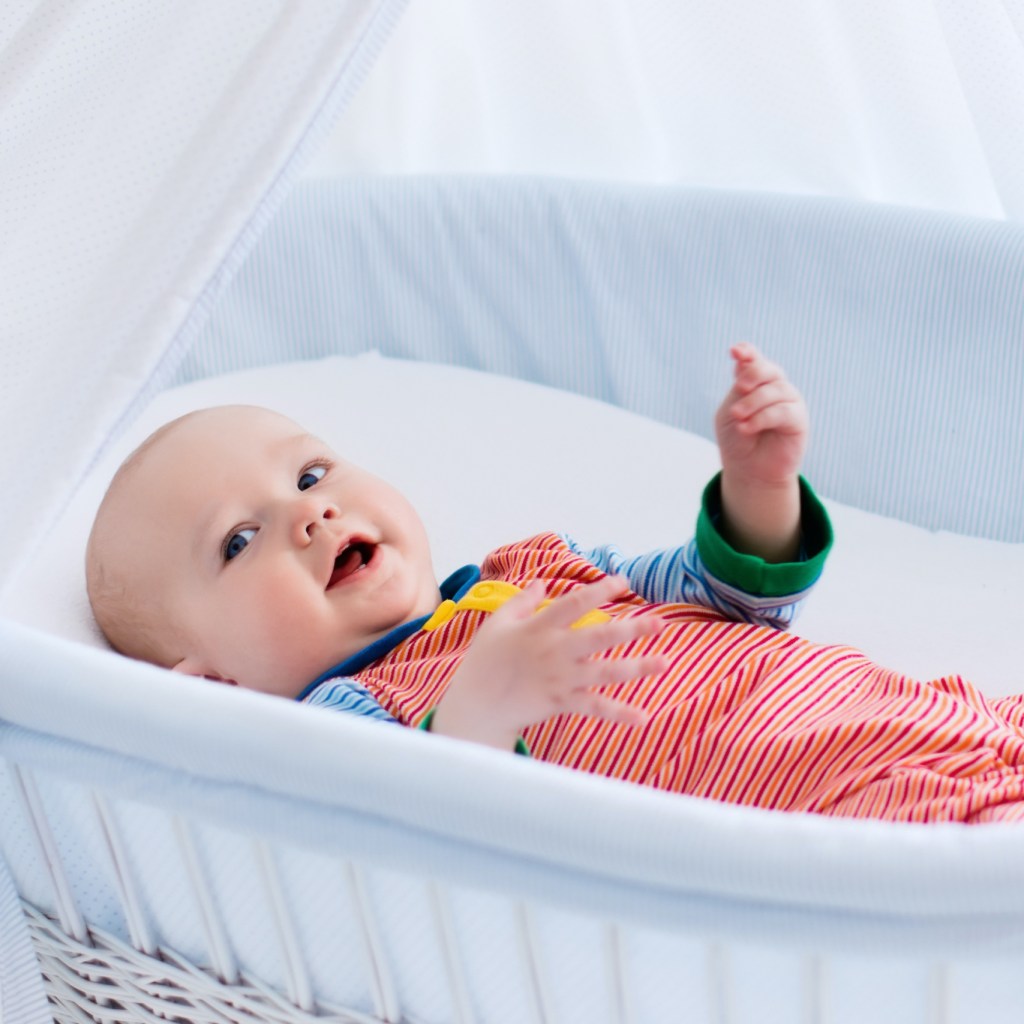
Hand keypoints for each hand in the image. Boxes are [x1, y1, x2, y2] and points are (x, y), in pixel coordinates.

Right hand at [429, 575, 667, 750]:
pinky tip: (643, 716)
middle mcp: (554, 652)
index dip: (600, 591)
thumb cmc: (484, 660)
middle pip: (598, 637)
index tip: (624, 580)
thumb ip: (522, 600)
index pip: (574, 604)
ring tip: (665, 663)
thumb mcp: (497, 623)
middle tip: (660, 623)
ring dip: (637, 668)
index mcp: (539, 627)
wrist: (475, 705)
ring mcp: (560, 679)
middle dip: (631, 630)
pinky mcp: (562, 703)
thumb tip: (543, 581)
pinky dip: (619, 714)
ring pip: (605, 673)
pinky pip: (595, 708)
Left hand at [713, 343, 806, 560]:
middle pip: (769, 369)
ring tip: (738, 418)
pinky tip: (746, 427)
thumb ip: (739, 390)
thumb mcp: (730, 412)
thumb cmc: (737, 440)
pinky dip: (762, 417)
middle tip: (739, 387)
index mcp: (755, 383)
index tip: (736, 352)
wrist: (749, 470)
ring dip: (753, 402)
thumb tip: (744, 363)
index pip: (755, 360)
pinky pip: (784, 411)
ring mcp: (789, 402)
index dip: (748, 352)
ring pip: (776, 390)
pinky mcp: (798, 421)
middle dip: (754, 373)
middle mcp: (775, 389)